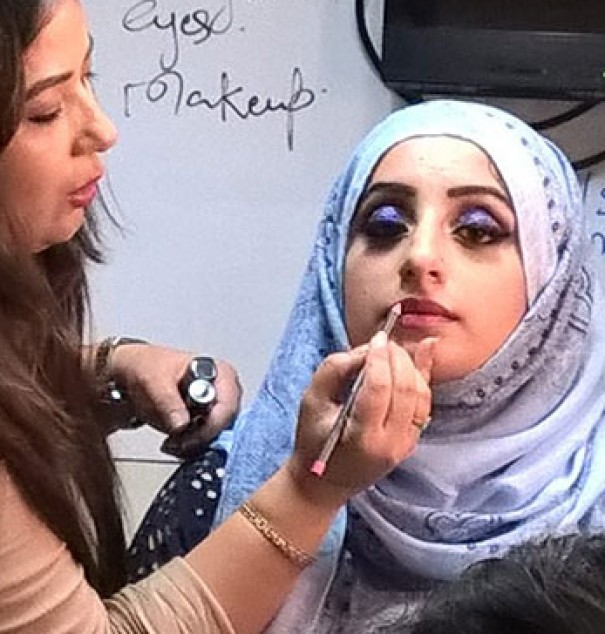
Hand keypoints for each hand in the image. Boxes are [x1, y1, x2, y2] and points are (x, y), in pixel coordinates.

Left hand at [110, 343, 241, 452]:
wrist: (137, 373)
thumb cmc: (149, 368)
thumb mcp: (153, 381)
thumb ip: (167, 401)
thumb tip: (182, 424)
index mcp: (221, 374)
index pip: (227, 407)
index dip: (209, 426)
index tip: (185, 437)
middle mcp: (226, 392)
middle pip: (224, 425)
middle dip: (198, 438)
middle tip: (174, 441)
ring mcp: (218, 408)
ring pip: (216, 437)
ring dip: (192, 445)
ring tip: (170, 442)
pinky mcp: (209, 423)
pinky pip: (207, 442)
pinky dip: (190, 447)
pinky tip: (173, 443)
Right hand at [287, 332, 433, 505]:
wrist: (323, 483)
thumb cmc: (313, 441)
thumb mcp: (311, 402)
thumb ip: (333, 370)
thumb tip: (364, 350)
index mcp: (363, 437)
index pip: (379, 388)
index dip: (379, 358)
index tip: (376, 338)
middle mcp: (391, 444)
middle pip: (405, 389)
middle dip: (397, 358)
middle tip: (384, 341)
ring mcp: (405, 444)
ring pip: (421, 395)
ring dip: (411, 365)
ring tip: (394, 349)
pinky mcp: (412, 440)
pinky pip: (424, 403)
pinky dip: (423, 376)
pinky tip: (426, 351)